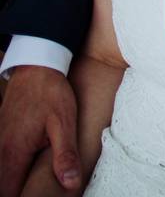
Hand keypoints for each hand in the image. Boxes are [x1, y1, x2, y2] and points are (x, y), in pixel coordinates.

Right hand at [0, 66, 80, 196]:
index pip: (9, 193)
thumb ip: (65, 155)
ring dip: (13, 183)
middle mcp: (0, 151)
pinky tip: (24, 172)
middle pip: (3, 186)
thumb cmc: (51, 94)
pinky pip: (2, 161)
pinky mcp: (1, 137)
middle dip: (17, 193)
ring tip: (32, 187)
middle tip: (39, 194)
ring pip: (1, 174)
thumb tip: (70, 184)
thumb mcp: (64, 123)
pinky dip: (11, 170)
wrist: (36, 67)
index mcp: (14, 153)